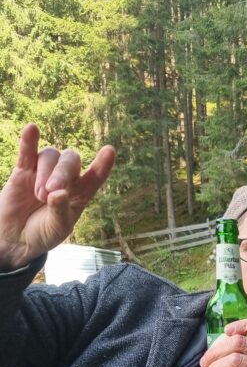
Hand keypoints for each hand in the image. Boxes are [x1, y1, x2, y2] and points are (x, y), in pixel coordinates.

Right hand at [0, 124, 115, 270]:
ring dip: (45, 173)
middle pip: (70, 161)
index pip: (95, 177)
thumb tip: (59, 193)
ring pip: (50, 155)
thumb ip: (59, 211)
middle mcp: (65, 179)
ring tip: (39, 196)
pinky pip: (28, 152)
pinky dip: (29, 141)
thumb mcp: (57, 228)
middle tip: (50, 192)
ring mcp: (44, 172)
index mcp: (80, 194)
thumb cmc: (44, 233)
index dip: (102, 165)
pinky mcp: (23, 170)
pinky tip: (32, 129)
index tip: (109, 150)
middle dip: (62, 173)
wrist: (17, 237)